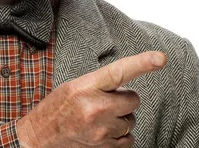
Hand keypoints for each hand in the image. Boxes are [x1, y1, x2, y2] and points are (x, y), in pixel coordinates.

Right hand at [16, 51, 166, 147]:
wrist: (37, 139)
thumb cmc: (56, 109)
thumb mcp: (74, 87)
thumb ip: (100, 84)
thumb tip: (125, 86)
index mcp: (86, 86)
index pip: (119, 71)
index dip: (142, 63)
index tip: (161, 58)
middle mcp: (96, 108)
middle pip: (133, 100)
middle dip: (124, 101)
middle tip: (104, 103)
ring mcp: (101, 130)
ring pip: (131, 122)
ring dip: (120, 120)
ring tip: (97, 120)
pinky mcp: (104, 147)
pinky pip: (128, 140)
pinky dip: (119, 137)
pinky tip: (101, 133)